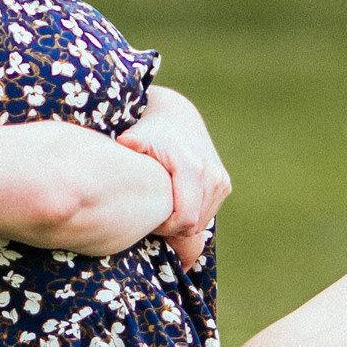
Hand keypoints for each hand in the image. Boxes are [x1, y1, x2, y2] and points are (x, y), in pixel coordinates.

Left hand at [120, 84, 230, 271]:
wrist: (177, 118)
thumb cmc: (152, 133)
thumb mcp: (139, 136)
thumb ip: (133, 143)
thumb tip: (123, 141)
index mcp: (192, 168)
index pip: (185, 219)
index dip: (165, 228)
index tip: (147, 218)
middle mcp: (212, 176)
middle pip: (193, 225)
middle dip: (171, 228)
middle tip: (151, 215)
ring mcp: (221, 181)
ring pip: (201, 223)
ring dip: (181, 224)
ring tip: (161, 207)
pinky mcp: (224, 184)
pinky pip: (207, 215)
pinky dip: (191, 216)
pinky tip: (174, 203)